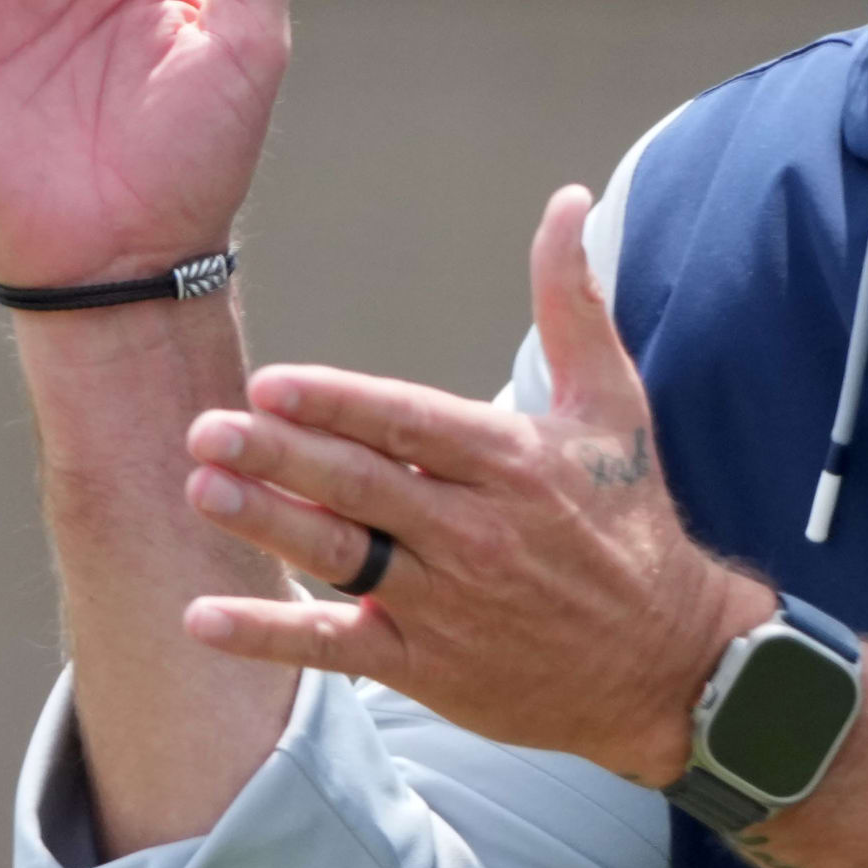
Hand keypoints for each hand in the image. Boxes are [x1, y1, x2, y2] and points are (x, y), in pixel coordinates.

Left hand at [176, 186, 769, 784]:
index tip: (271, 385)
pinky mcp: (427, 666)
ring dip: (268, 526)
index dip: (338, 405)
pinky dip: (271, 635)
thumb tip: (568, 201)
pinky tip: (204, 617)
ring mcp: (448, 604)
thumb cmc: (628, 520)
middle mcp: (476, 533)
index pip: (410, 425)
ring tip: (203, 490)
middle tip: (207, 431)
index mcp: (512, 463)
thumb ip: (574, 300)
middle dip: (282, 458)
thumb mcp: (613, 402)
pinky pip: (336, 647)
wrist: (664, 661)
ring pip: (341, 558)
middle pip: (363, 488)